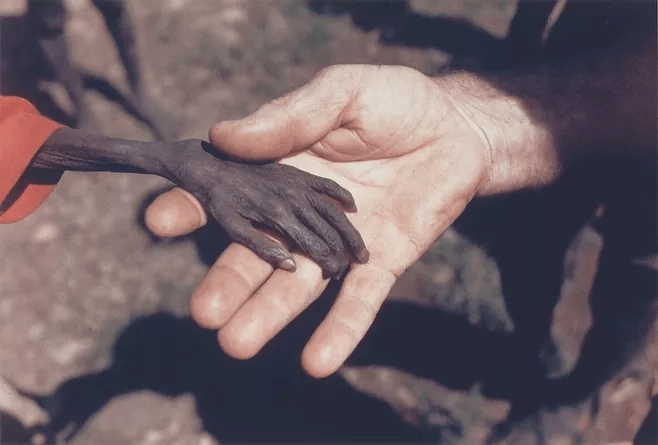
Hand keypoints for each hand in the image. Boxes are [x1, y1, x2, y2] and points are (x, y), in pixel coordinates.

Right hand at [145, 65, 532, 376]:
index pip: (230, 191)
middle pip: (259, 253)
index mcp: (282, 170)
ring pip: (300, 285)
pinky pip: (359, 301)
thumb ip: (288, 117)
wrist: (458, 127)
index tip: (159, 220)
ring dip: (271, 314)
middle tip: (204, 313)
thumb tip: (223, 134)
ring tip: (238, 343)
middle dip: (231, 283)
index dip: (195, 204)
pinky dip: (340, 329)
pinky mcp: (381, 262)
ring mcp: (339, 243)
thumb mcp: (342, 93)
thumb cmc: (395, 102)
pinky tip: (319, 362)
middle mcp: (301, 214)